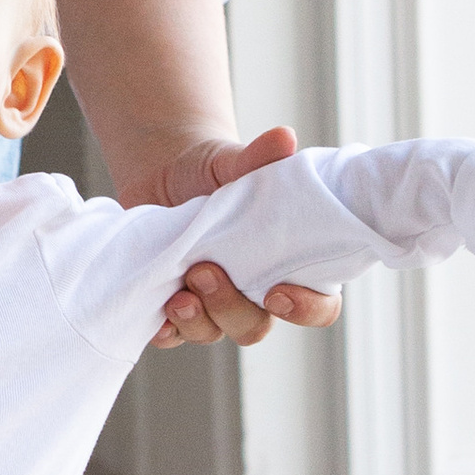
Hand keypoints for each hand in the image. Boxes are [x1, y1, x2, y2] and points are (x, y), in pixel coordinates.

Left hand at [131, 125, 344, 352]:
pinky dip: (164, 329)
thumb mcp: (231, 163)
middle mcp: (251, 293)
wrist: (162, 174)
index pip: (319, 306)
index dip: (307, 310)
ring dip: (196, 320)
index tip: (278, 293)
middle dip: (230, 308)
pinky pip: (171, 336)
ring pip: (212, 333)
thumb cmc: (210, 173)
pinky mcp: (172, 309)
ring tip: (177, 294)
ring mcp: (211, 306)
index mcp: (286, 265)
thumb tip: (284, 138)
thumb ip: (258, 159)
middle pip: (254, 327)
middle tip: (205, 271)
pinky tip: (155, 311)